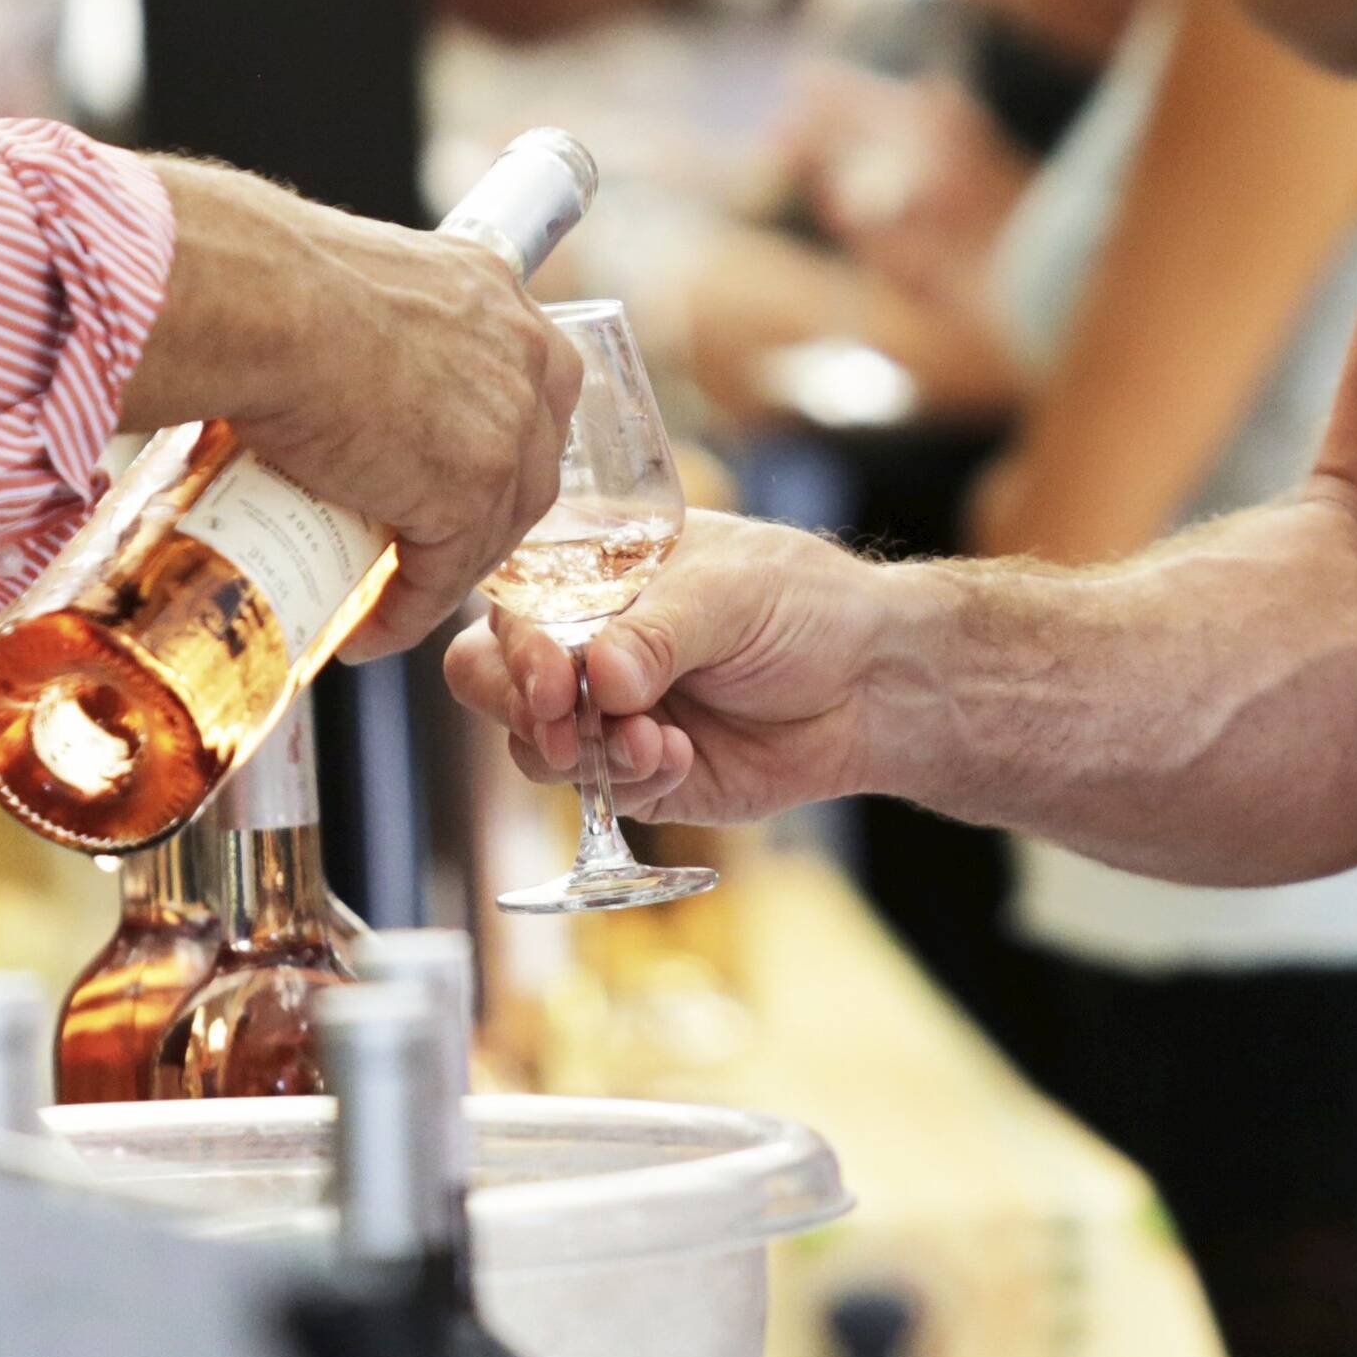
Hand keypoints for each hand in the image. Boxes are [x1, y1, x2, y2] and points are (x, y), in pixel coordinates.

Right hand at [135, 163, 581, 655]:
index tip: (428, 485)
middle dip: (467, 520)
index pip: (516, 398)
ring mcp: (510, 432)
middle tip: (405, 549)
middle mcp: (528, 361)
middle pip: (518, 469)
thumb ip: (374, 321)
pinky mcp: (471, 493)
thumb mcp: (361, 284)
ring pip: (488, 532)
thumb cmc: (277, 281)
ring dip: (436, 577)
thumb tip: (322, 359)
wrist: (264, 302)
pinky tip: (365, 632)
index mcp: (502, 300)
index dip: (479, 451)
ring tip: (375, 600)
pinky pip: (444, 578)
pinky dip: (405, 614)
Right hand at [445, 512, 900, 822]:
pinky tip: (683, 757)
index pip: (511, 597)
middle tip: (569, 727)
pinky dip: (630, 781)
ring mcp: (599, 708)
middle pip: (487, 673)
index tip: (555, 681)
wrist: (869, 685)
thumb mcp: (734, 594)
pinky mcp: (631, 770)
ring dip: (584, 752)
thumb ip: (661, 631)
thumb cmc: (803, 605)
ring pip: (531, 742)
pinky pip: (591, 789)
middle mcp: (580, 636)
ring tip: (656, 743)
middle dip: (523, 708)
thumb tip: (598, 674)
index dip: (517, 642)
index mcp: (592, 566)